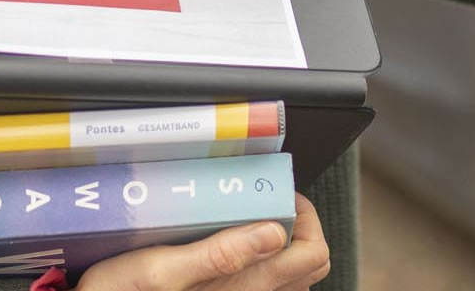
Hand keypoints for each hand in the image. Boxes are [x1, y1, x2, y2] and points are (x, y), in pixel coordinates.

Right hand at [74, 194, 329, 290]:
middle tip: (265, 200)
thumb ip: (220, 253)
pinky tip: (224, 244)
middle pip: (307, 265)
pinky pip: (261, 282)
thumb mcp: (159, 269)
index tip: (279, 192)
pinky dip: (257, 260)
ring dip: (277, 243)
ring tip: (244, 218)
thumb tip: (274, 232)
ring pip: (287, 276)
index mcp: (248, 287)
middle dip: (295, 226)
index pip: (314, 254)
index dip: (306, 216)